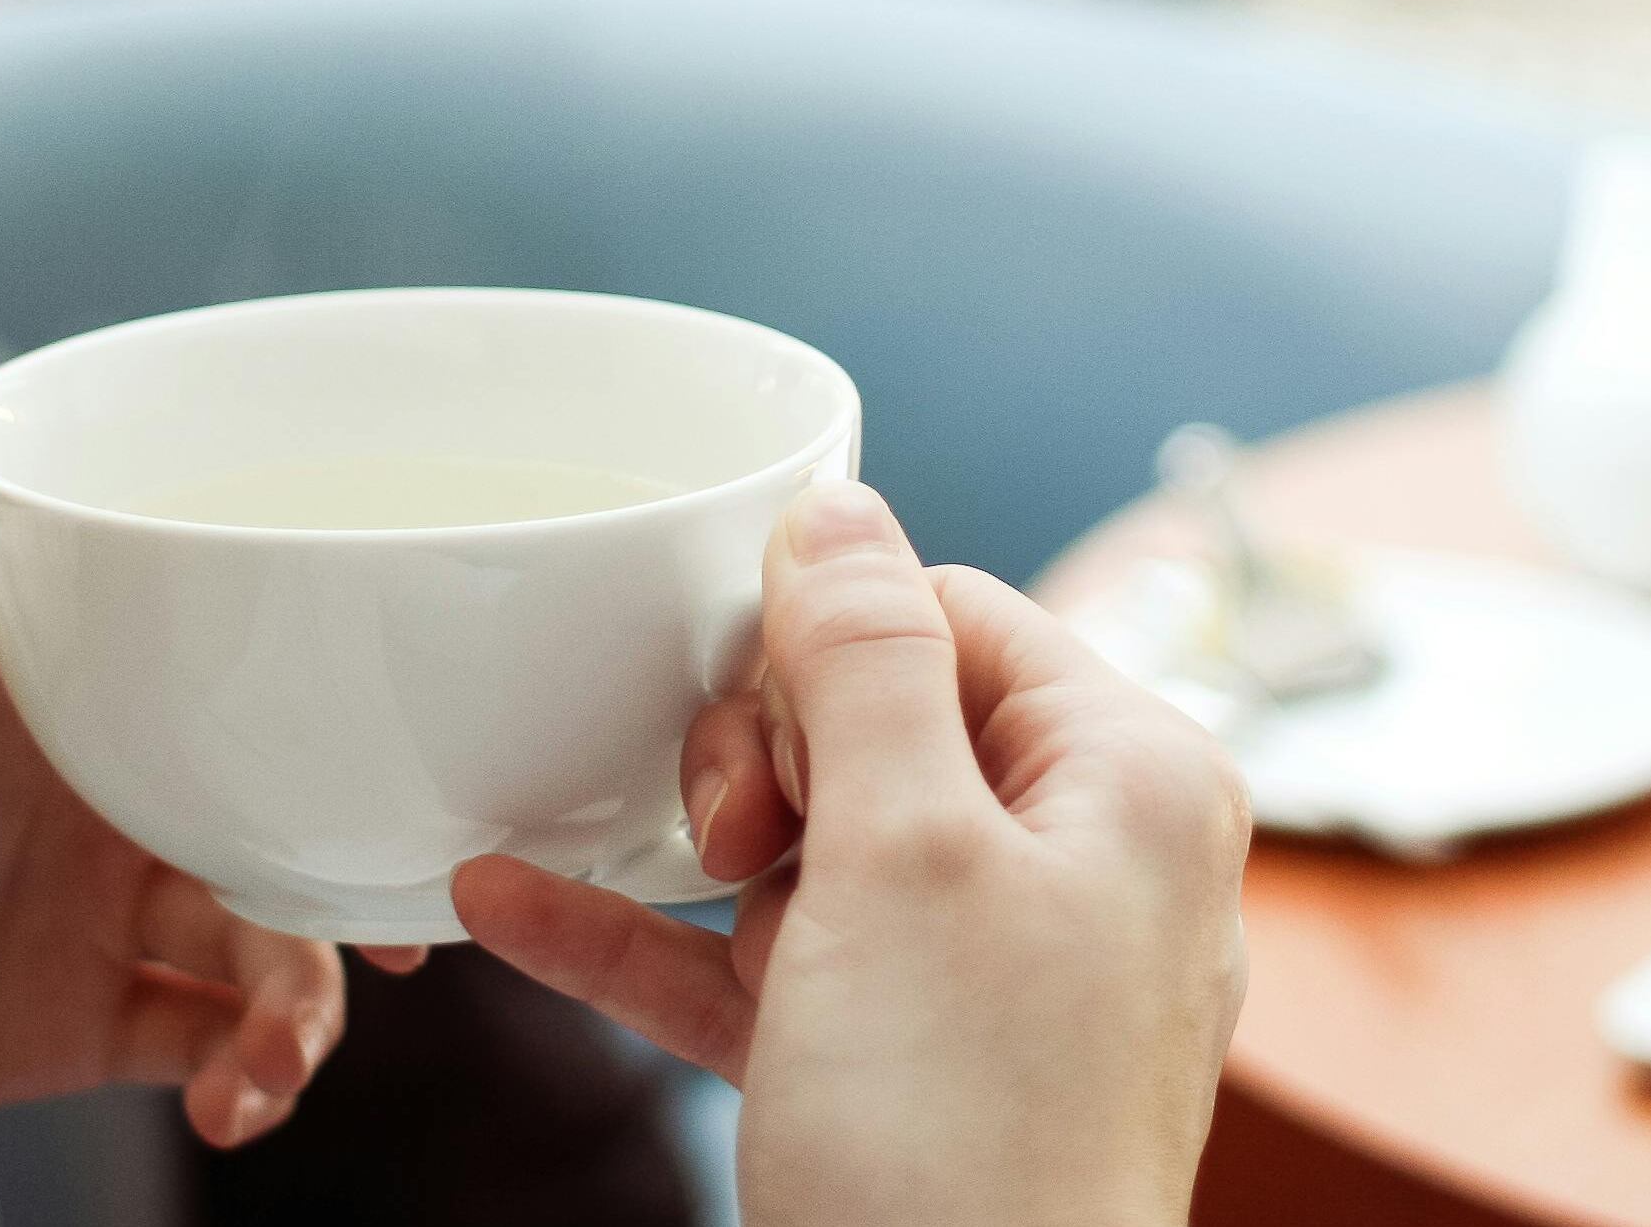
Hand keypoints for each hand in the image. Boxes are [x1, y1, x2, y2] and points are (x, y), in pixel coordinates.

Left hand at [0, 549, 404, 1185]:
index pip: (247, 658)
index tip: (421, 739)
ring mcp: (95, 905)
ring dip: (306, 999)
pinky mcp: (65, 1021)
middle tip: (423, 934)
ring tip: (273, 1060)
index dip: (347, 697)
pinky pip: (198, 1045)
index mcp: (74, 672)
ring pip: (267, 941)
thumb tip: (78, 514)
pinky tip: (234, 1107)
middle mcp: (109, 781)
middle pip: (291, 808)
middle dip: (369, 868)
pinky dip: (242, 1076)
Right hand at [453, 482, 1250, 1226]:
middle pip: (880, 722)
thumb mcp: (907, 856)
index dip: (828, 654)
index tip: (755, 732)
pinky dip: (661, 945)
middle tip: (742, 846)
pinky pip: (771, 970)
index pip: (955, 615)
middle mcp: (1087, 869)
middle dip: (773, 772)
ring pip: (818, 848)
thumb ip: (866, 664)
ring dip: (711, 862)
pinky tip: (515, 907)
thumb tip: (840, 508)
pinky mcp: (908, 1078)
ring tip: (668, 880)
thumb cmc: (967, 1143)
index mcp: (1134, 783)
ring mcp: (997, 983)